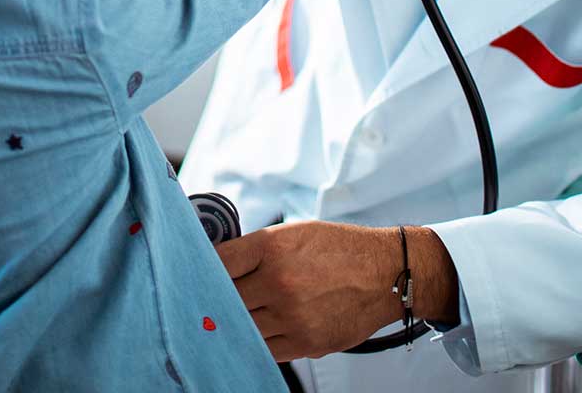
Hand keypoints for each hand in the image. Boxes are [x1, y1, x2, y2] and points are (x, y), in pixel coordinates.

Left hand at [216, 221, 457, 361]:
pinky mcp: (305, 342)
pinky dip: (256, 340)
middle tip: (205, 301)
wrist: (386, 273)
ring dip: (234, 323)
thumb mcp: (294, 234)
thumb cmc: (341, 250)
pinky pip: (265, 348)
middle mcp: (279, 282)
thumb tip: (219, 265)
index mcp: (272, 248)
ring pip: (242, 326)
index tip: (195, 275)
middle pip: (226, 299)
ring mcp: (292, 316)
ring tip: (231, 317)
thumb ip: (256, 250)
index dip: (201, 270)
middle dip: (215, 300)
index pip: (217, 263)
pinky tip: (255, 331)